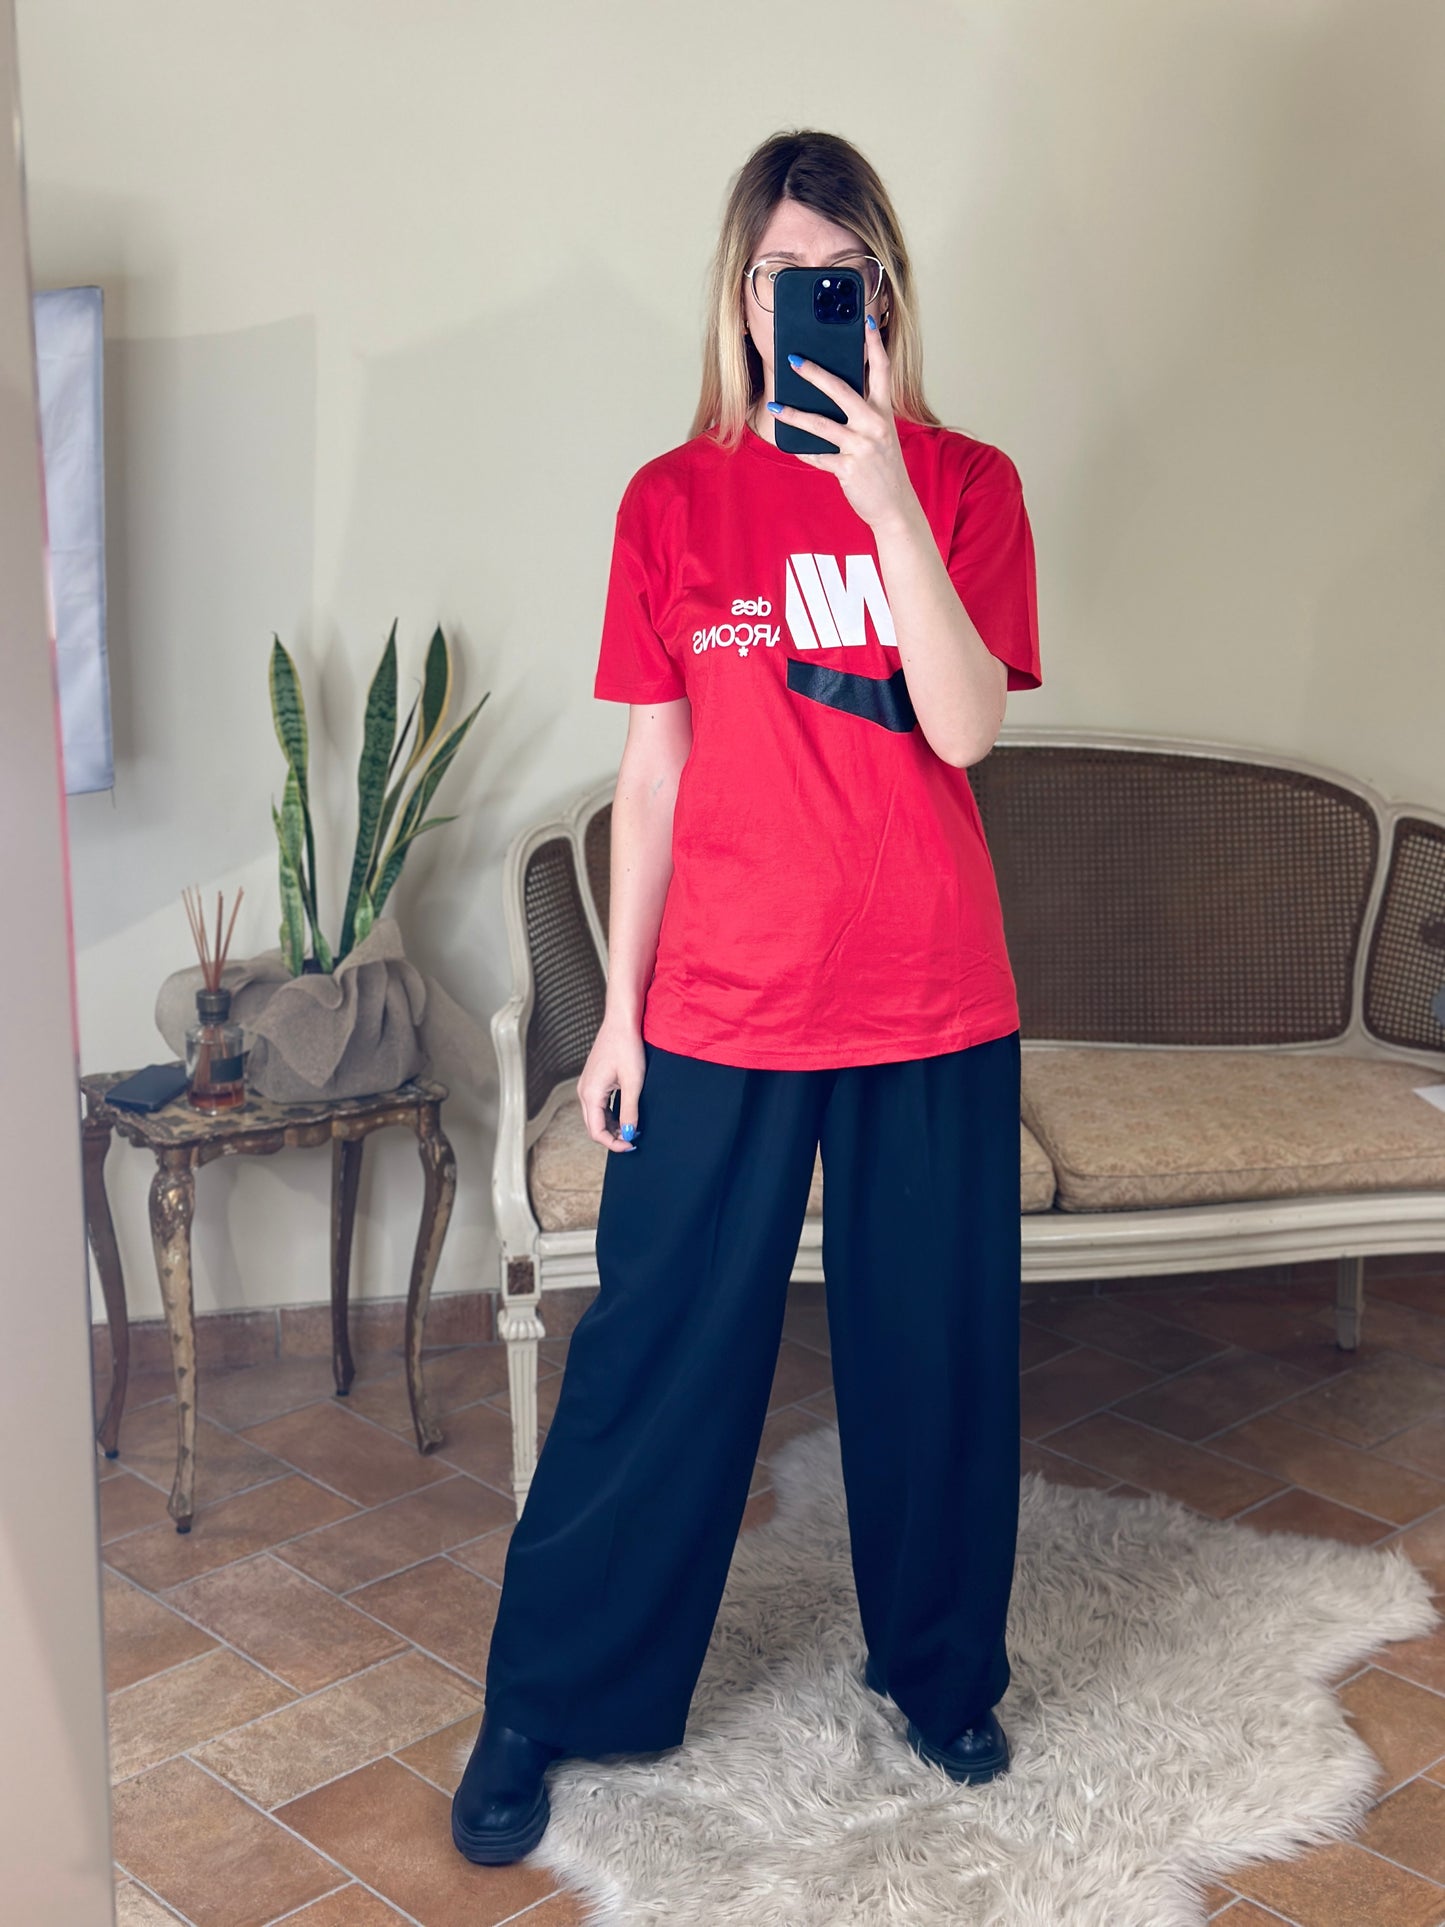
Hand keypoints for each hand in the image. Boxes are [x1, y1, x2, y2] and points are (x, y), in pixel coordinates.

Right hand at [578, 1014, 645, 1151]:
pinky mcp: (594, 1080)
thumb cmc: (627, 1046)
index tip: (632, 1144)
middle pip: (594, 1126)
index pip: (596, 1131)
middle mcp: (584, 1091)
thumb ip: (630, 1110)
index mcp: (590, 1094)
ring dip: (612, 1126)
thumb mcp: (633, 1082)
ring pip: (596, 1116)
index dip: (614, 1143)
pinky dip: (611, 1115)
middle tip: (634, 1139)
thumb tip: (629, 1133)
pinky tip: (627, 1114)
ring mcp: (587, 1086)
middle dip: (613, 1137)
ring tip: (634, 1128)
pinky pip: (599, 1105)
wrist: (621, 1021)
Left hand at [767, 318, 919, 531]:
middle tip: (793, 360)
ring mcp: (862, 447)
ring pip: (821, 424)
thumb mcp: (880, 434)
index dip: (874, 343)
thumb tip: (830, 392)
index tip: (864, 320)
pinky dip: (802, 450)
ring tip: (775, 405)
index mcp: (884, 412)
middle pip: (842, 390)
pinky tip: (788, 443)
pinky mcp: (848, 469)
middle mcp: (875, 425)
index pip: (882, 370)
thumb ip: (862, 412)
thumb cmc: (883, 466)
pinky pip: (818, 456)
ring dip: (794, 414)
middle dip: (815, 373)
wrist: (894, 506)